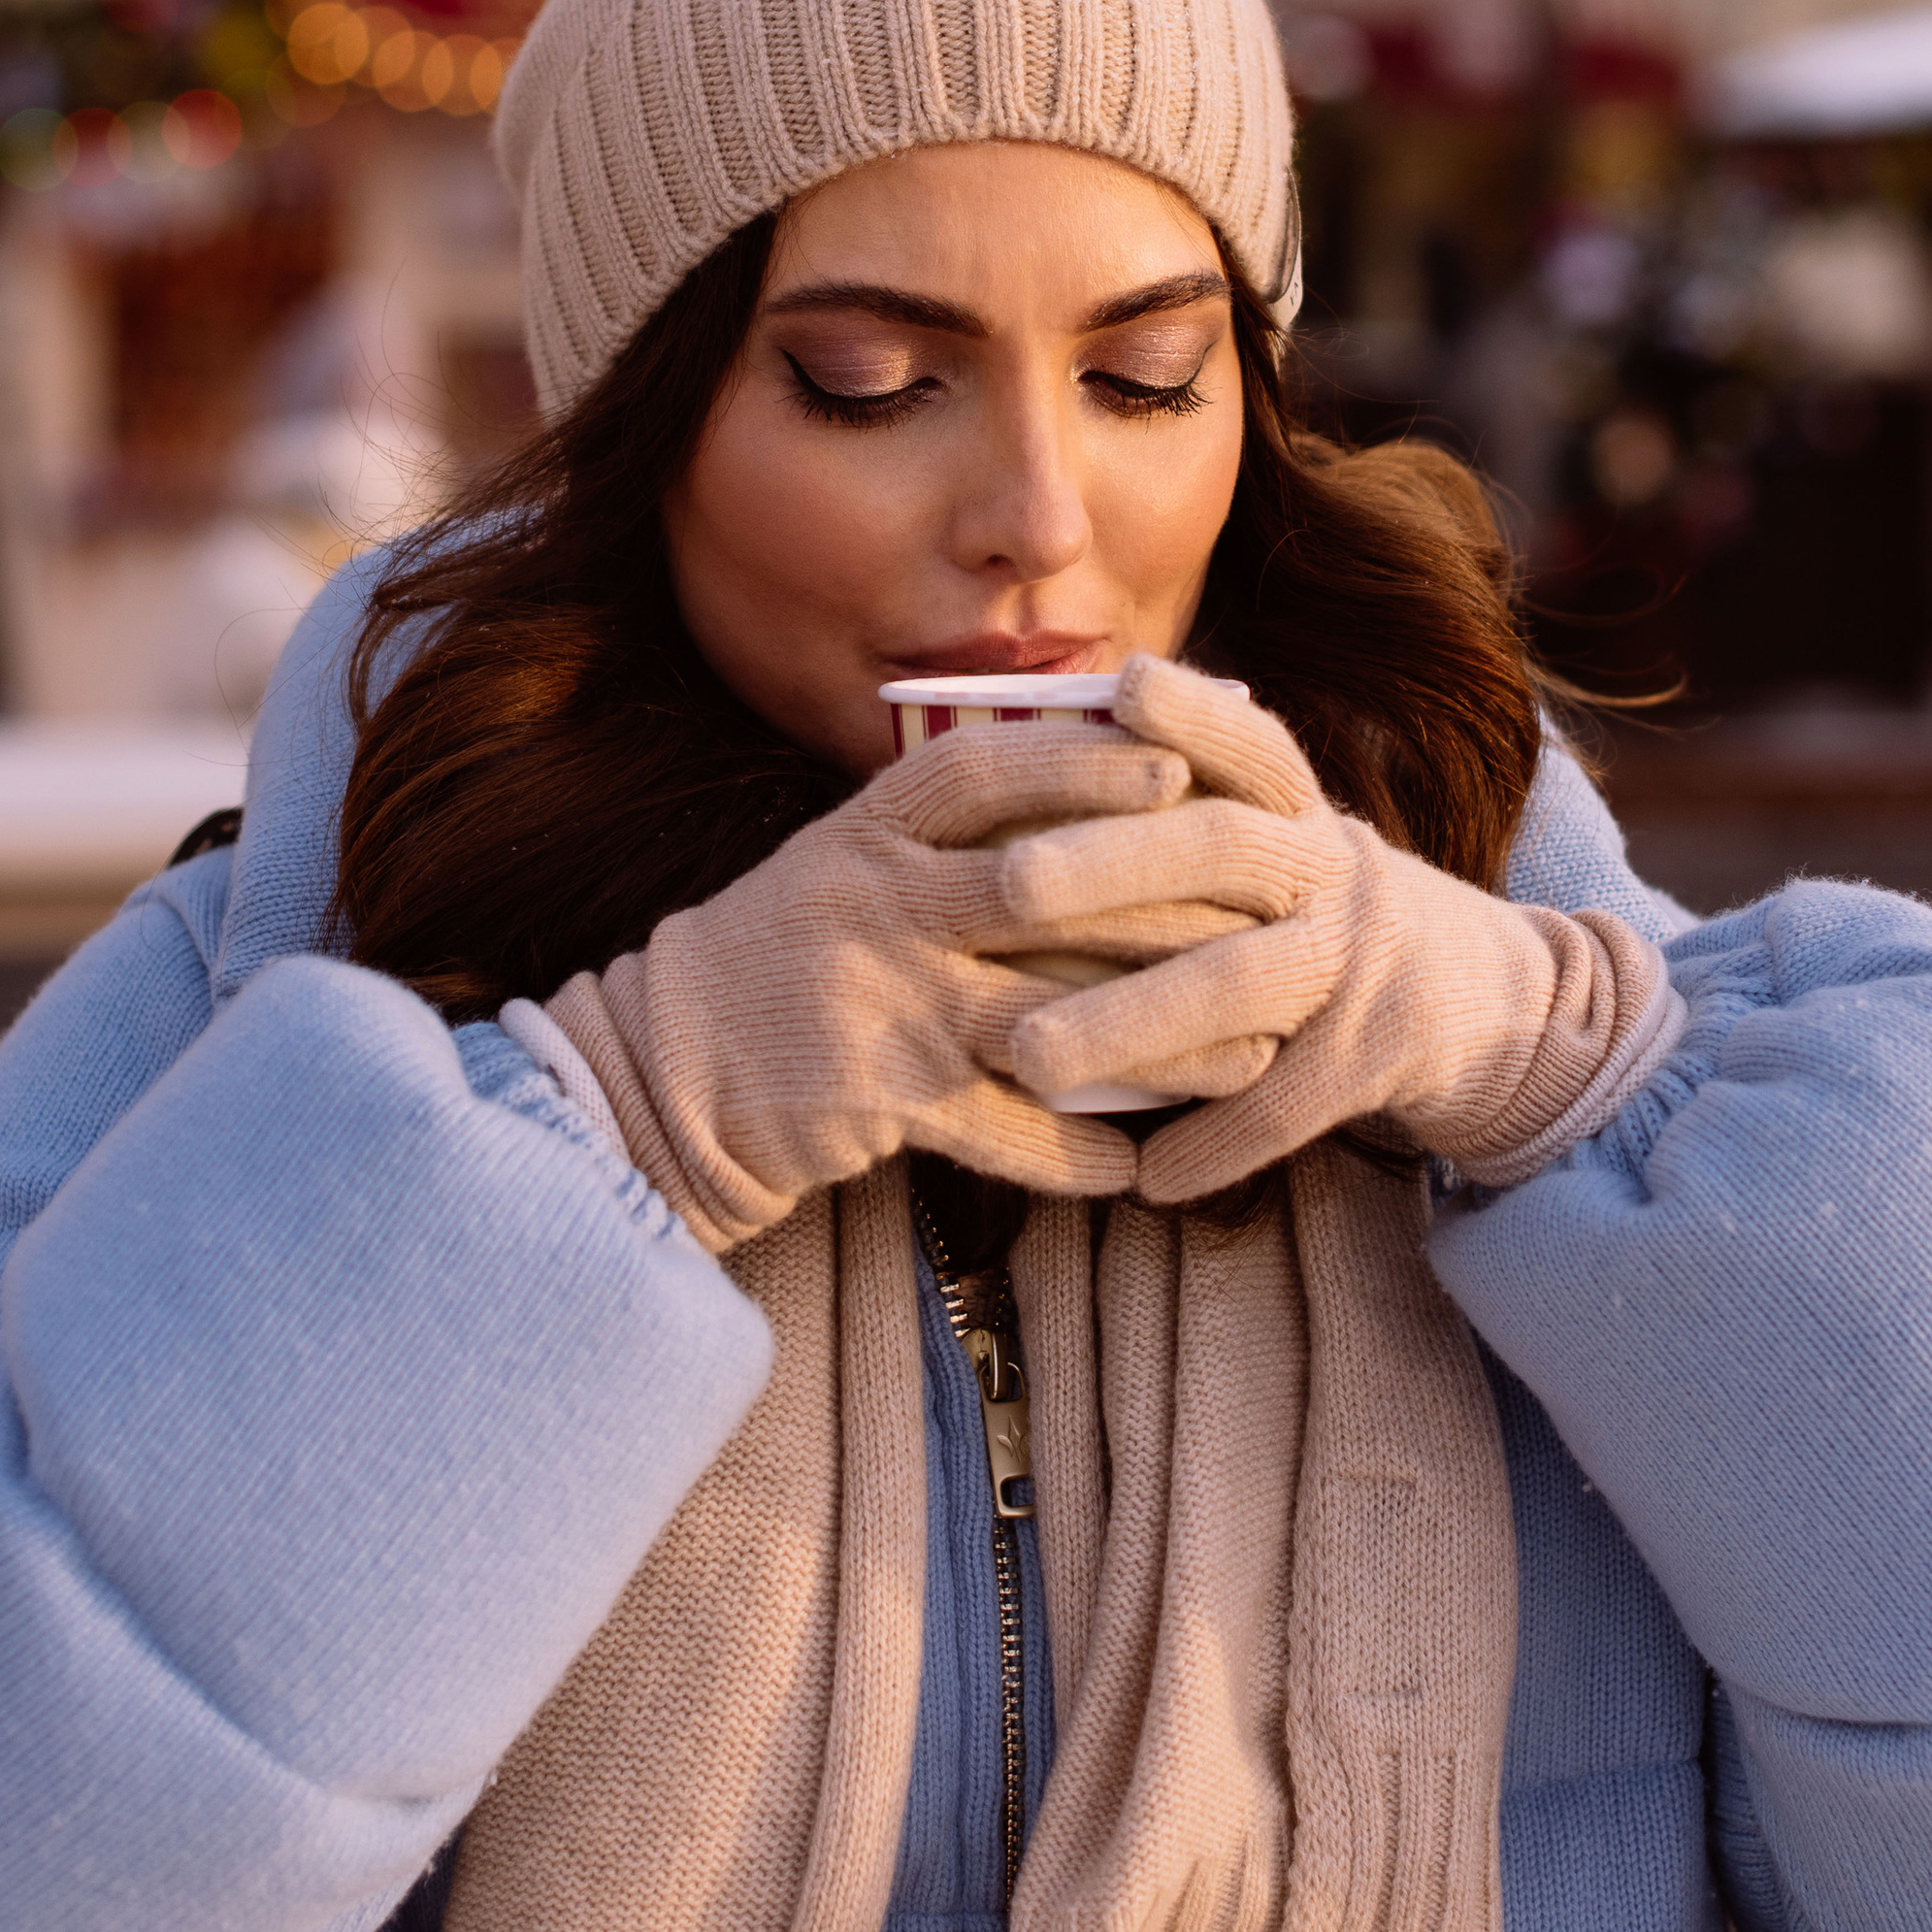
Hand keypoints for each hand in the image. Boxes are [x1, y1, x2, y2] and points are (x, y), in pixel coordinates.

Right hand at [545, 721, 1221, 1249]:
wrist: (669, 1068)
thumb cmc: (789, 947)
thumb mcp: (850, 856)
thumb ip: (947, 823)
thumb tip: (1089, 765)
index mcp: (869, 829)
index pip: (985, 773)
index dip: (1081, 765)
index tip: (1174, 766)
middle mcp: (877, 902)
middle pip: (1041, 891)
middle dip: (1162, 907)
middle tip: (1262, 916)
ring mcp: (881, 1002)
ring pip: (1050, 1018)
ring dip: (1158, 1045)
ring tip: (1248, 1056)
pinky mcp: (881, 1098)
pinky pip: (1001, 1132)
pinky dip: (1071, 1155)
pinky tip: (1137, 1167)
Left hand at [999, 657, 1673, 1207]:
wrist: (1490, 1001)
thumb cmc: (1320, 911)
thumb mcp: (1284, 844)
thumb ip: (1191, 812)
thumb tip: (1024, 764)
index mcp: (1299, 809)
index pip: (1249, 743)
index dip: (1191, 712)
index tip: (1121, 683)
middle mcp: (1331, 870)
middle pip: (1221, 850)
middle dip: (1111, 864)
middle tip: (1007, 884)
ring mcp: (1360, 963)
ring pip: (1239, 984)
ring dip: (1130, 1022)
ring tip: (1030, 1060)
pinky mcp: (1376, 1058)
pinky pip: (1288, 1103)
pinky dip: (1219, 1141)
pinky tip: (1146, 1179)